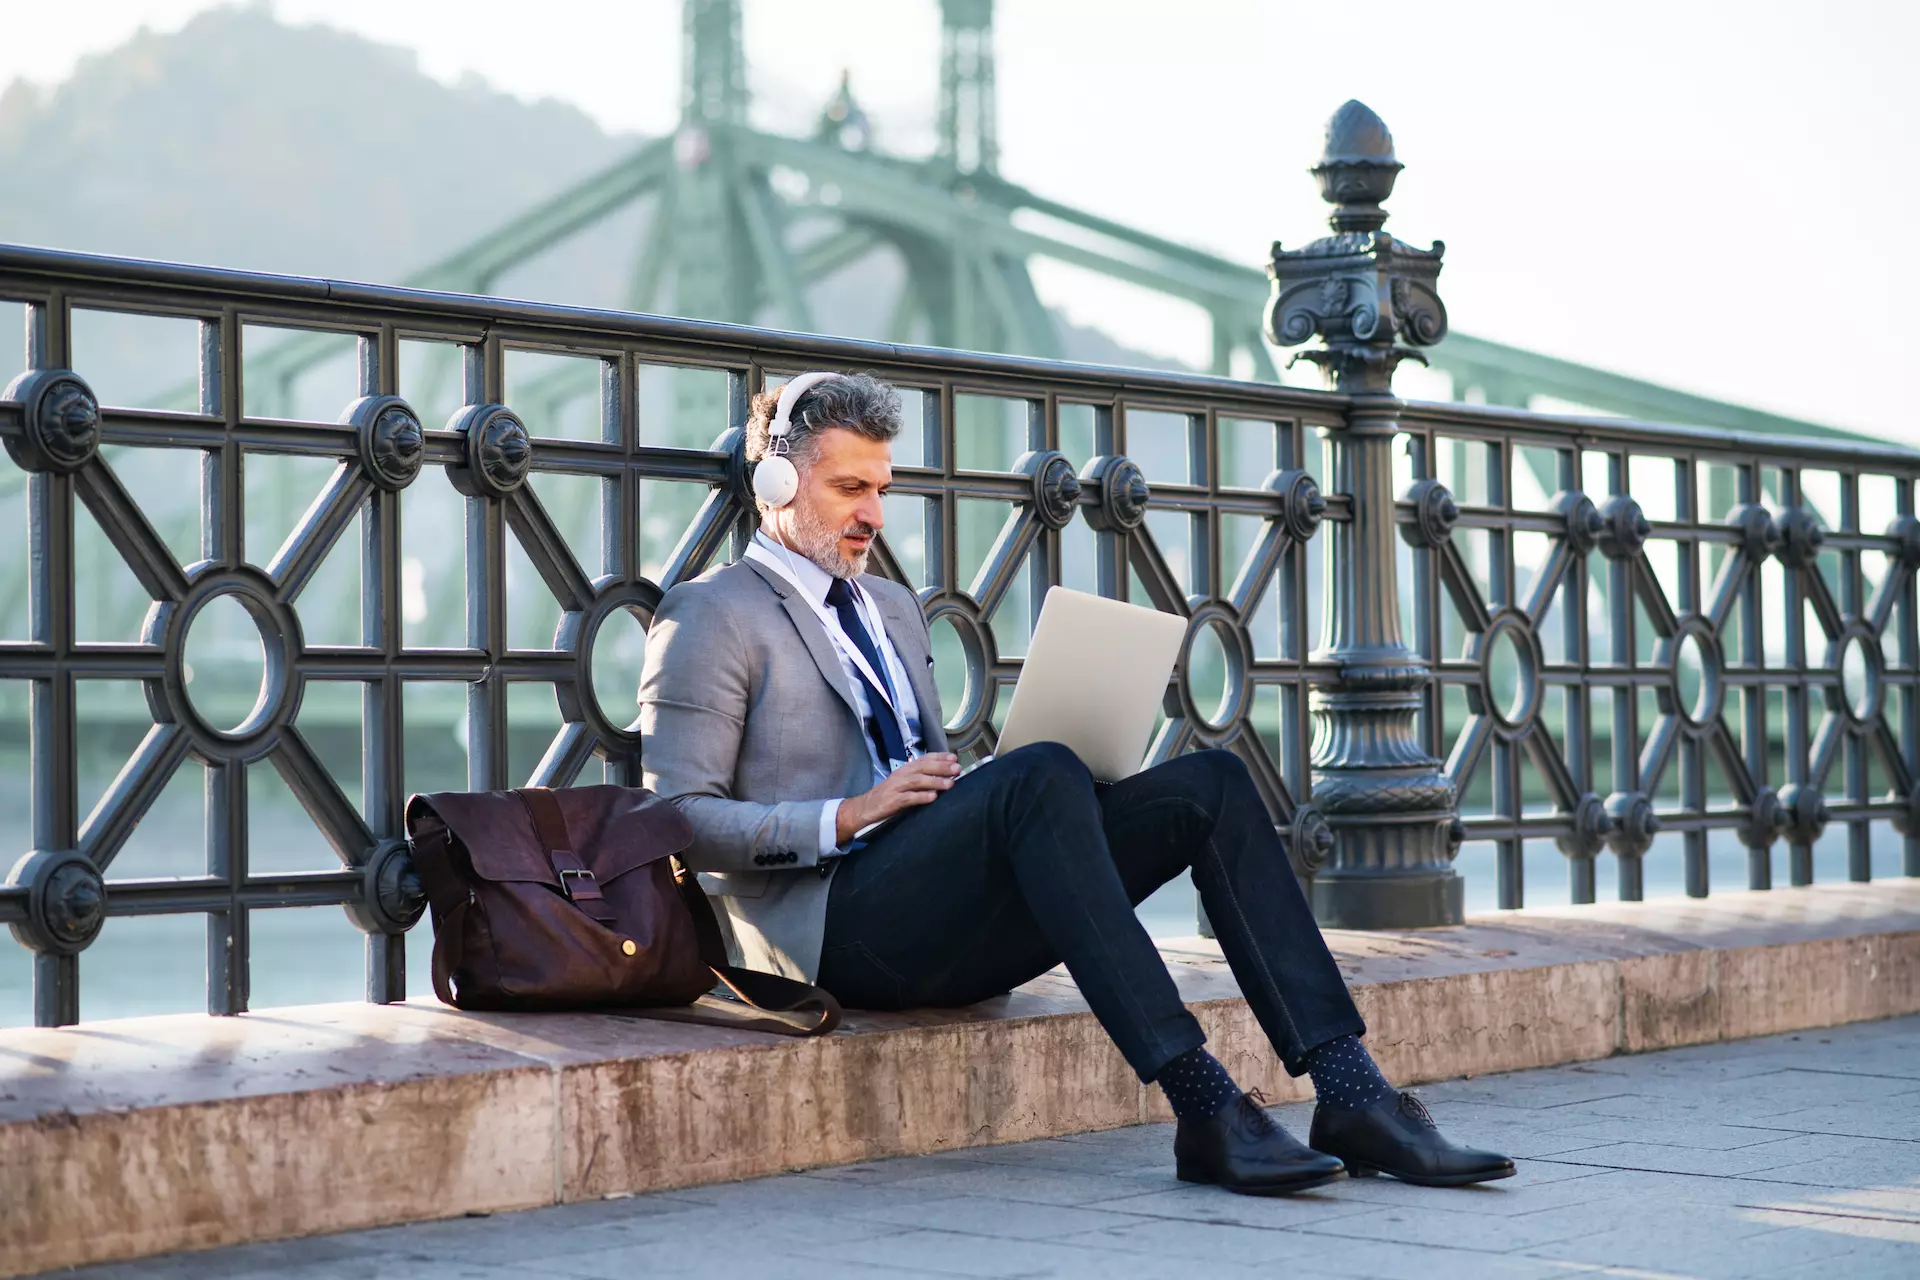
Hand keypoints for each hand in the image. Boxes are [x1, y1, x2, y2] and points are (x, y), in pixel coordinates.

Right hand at [836, 754, 961, 843]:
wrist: (865, 807)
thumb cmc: (888, 795)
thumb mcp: (903, 783)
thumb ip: (920, 778)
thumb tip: (944, 776)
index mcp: (905, 769)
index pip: (924, 759)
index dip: (939, 757)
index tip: (954, 758)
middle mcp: (901, 775)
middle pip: (923, 767)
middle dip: (941, 767)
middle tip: (957, 769)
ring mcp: (896, 787)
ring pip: (917, 781)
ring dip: (935, 781)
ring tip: (950, 784)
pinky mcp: (892, 801)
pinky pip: (908, 798)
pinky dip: (921, 797)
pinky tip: (933, 797)